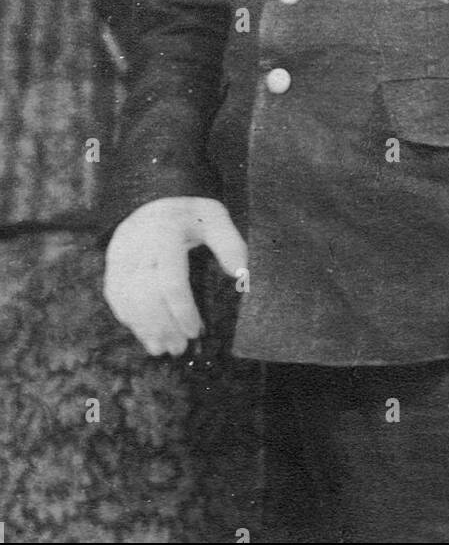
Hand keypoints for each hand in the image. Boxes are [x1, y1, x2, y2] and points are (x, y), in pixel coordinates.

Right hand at [103, 196, 247, 356]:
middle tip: (179, 350)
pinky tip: (144, 333)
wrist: (155, 194)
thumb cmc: (191, 212)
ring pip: (128, 299)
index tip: (195, 332)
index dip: (182, 312)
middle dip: (163, 327)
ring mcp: (120, 252)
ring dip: (145, 328)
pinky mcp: (111, 261)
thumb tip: (240, 275)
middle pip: (147, 296)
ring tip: (162, 349)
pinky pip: (115, 295)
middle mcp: (139, 243)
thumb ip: (229, 244)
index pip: (171, 282)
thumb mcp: (215, 217)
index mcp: (166, 233)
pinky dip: (129, 318)